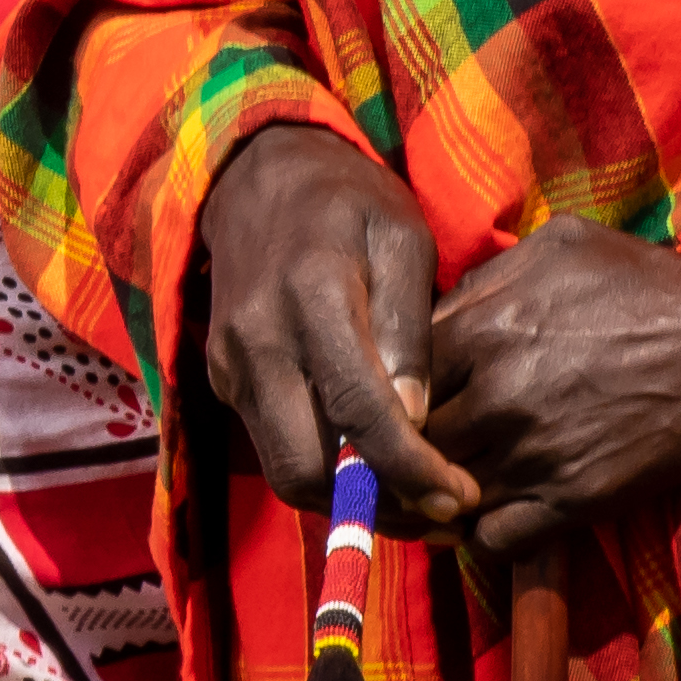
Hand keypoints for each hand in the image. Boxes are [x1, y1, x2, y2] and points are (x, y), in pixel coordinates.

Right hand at [195, 123, 476, 534]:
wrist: (255, 172)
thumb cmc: (346, 201)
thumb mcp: (400, 239)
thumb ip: (408, 328)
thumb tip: (415, 417)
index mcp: (312, 298)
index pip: (357, 412)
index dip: (410, 470)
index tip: (459, 498)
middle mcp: (258, 342)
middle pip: (304, 468)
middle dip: (373, 506)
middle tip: (435, 508)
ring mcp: (230, 365)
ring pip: (283, 471)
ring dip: (345, 498)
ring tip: (409, 491)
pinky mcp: (221, 378)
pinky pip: (272, 445)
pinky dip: (321, 469)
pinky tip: (368, 457)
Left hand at [424, 216, 680, 559]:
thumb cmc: (644, 283)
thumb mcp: (555, 246)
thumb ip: (486, 273)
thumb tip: (445, 300)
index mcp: (480, 328)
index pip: (390, 378)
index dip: (386, 393)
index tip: (392, 402)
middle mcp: (495, 395)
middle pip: (407, 441)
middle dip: (400, 448)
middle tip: (400, 454)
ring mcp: (534, 453)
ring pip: (441, 494)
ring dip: (431, 497)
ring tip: (430, 492)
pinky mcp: (575, 500)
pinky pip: (495, 539)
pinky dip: (480, 534)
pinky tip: (485, 516)